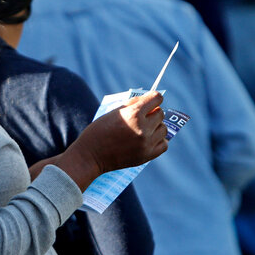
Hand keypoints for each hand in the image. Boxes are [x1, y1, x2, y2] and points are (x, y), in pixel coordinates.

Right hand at [45, 91, 167, 189]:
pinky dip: (159, 140)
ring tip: (145, 129)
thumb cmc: (99, 131)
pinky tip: (149, 140)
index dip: (154, 98)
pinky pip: (163, 144)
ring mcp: (146, 143)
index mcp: (133, 114)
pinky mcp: (146, 156)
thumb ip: (133, 104)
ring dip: (156, 127)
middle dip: (153, 113)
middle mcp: (142, 128)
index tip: (151, 101)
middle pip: (161, 114)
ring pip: (164, 129)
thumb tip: (149, 100)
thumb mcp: (114, 112)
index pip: (157, 99)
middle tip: (144, 117)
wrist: (90, 155)